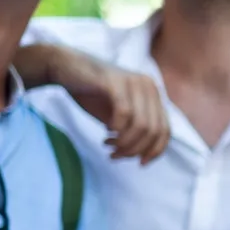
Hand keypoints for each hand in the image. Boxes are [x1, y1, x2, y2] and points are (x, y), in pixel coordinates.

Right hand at [31, 45, 168, 162]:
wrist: (64, 66)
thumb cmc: (92, 93)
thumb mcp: (119, 115)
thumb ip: (135, 130)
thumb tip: (143, 155)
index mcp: (153, 95)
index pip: (165, 131)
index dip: (155, 152)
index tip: (139, 163)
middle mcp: (149, 86)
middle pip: (154, 132)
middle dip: (135, 150)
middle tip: (114, 156)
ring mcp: (134, 81)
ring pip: (141, 126)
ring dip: (124, 143)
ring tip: (108, 146)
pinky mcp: (116, 81)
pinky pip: (125, 114)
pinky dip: (117, 129)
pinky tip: (106, 131)